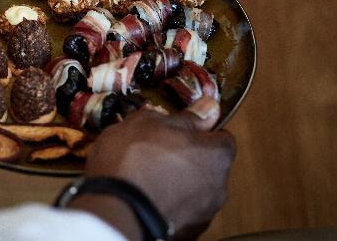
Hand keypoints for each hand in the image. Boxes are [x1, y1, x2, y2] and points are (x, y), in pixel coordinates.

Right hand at [72, 97, 234, 240]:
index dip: (200, 131)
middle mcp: (219, 186)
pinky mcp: (187, 232)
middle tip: (156, 150)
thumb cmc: (133, 158)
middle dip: (187, 158)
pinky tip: (144, 195)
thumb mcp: (150, 123)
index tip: (179, 129)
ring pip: (194, 189)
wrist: (115, 207)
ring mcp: (204, 213)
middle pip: (208, 165)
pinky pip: (180, 210)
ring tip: (145, 175)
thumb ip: (184, 116)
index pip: (222, 137)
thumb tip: (207, 107)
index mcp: (216, 154)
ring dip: (177, 181)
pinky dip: (167, 202)